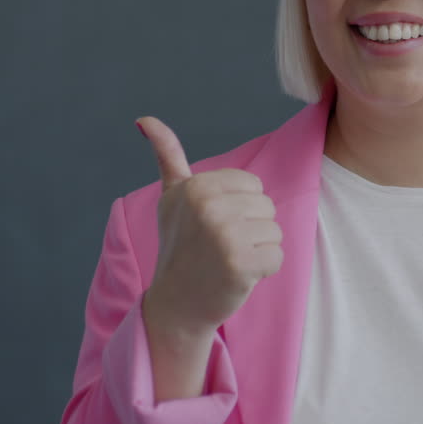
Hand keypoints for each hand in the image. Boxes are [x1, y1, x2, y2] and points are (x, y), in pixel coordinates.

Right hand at [136, 116, 282, 338]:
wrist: (176, 304)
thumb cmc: (179, 247)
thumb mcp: (171, 198)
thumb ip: (167, 156)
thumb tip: (145, 119)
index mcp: (197, 186)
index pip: (253, 186)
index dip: (240, 208)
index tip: (212, 226)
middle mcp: (209, 207)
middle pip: (267, 206)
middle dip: (251, 229)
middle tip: (220, 247)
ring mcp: (225, 236)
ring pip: (275, 231)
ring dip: (258, 249)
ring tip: (227, 260)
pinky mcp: (241, 264)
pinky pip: (277, 257)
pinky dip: (263, 270)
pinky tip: (237, 276)